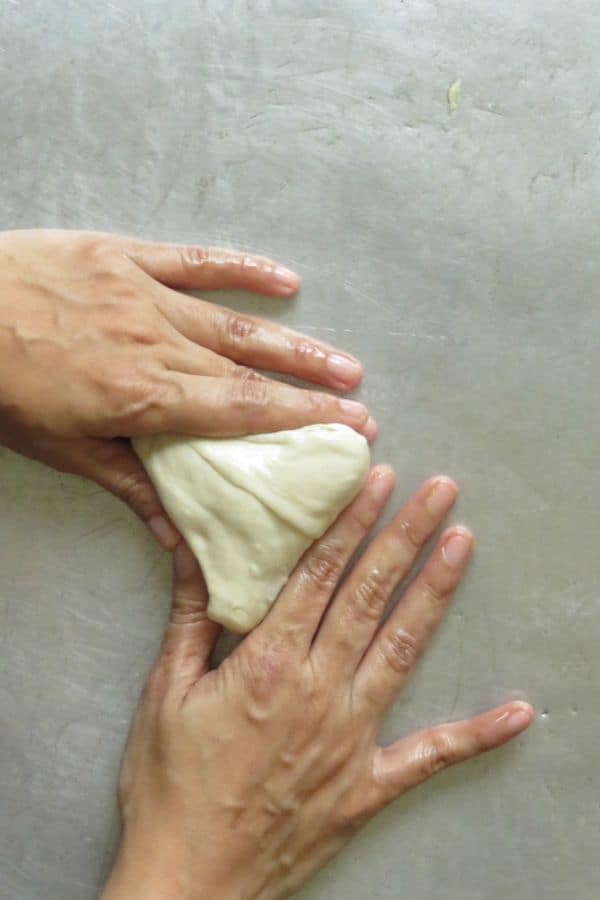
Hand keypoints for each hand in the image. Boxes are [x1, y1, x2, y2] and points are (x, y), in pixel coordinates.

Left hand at [0, 230, 370, 546]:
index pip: (241, 412)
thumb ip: (126, 481)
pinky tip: (286, 278)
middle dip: (312, 391)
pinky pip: (195, 260)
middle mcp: (156, 343)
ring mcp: (144, 294)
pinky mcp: (124, 256)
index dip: (301, 421)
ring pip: (235, 322)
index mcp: (141, 396)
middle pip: (251, 372)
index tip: (349, 429)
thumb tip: (176, 535)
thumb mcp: (57, 447)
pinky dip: (243, 268)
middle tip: (361, 403)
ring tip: (345, 360)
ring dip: (294, 342)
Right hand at [102, 471, 533, 899]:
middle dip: (405, 536)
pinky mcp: (367, 786)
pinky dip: (477, 735)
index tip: (378, 482)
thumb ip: (191, 617)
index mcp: (268, 664)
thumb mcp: (165, 692)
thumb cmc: (170, 786)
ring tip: (462, 544)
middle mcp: (319, 691)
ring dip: (434, 592)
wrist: (188, 881)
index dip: (351, 522)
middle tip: (438, 492)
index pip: (319, 575)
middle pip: (369, 597)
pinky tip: (517, 712)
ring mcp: (351, 738)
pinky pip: (430, 756)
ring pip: (401, 649)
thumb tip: (192, 550)